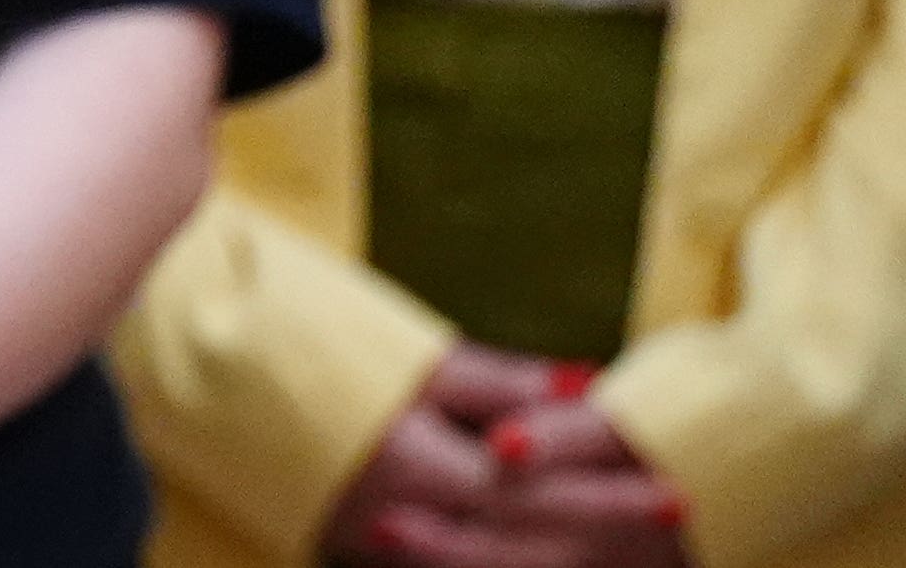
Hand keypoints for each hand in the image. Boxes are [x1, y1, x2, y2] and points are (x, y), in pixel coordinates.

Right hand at [322, 352, 684, 567]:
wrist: (233, 387)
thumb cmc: (327, 357)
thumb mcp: (414, 361)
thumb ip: (497, 382)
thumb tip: (583, 382)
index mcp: (419, 466)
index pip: (536, 493)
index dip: (607, 495)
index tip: (672, 492)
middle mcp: (408, 523)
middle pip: (525, 543)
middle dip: (602, 532)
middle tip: (671, 515)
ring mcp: (386, 550)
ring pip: (493, 564)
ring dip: (561, 554)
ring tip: (629, 544)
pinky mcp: (372, 556)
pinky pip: (457, 566)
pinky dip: (509, 558)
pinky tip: (551, 549)